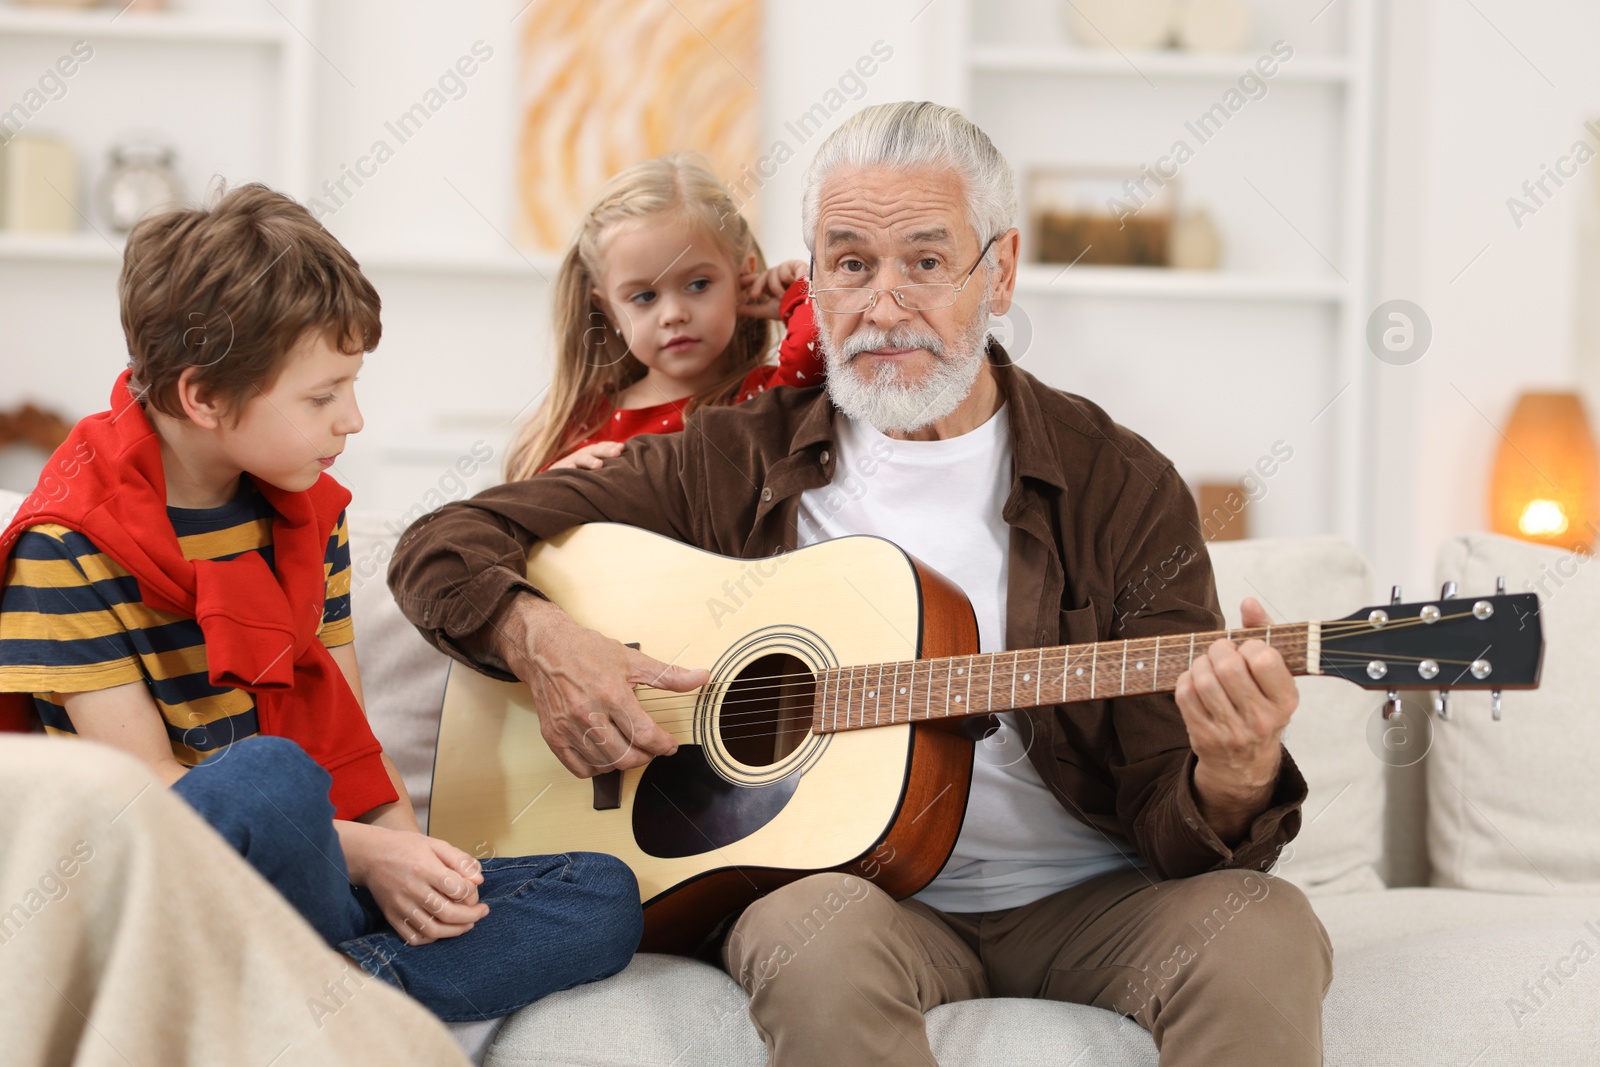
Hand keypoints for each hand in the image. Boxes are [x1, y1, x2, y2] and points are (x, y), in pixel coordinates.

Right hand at [341, 823, 486, 944]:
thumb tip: (479, 879)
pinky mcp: (392, 917)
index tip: (474, 889)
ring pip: (433, 929)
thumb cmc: (406, 847)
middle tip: (482, 912)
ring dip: (456, 931)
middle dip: (471, 916)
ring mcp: (401, 906)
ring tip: (468, 924)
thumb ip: (459, 860)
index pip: (457, 889)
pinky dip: (432, 938)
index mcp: (425, 869)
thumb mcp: (435, 844)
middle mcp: (413, 890)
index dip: (472, 892)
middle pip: (448, 913)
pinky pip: (414, 938)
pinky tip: (443, 929)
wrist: (371, 855)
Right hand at [496, 594, 707, 777]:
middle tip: (651, 748)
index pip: (645, 734)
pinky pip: (580, 769)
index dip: (663, 744)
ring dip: (624, 763)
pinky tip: (606, 755)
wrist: (545, 648)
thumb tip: (701, 676)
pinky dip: (598, 768)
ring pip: (605, 765)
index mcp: (611, 693)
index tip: (669, 744)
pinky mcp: (553, 736)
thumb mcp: (632, 658)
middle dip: (646, 756)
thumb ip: (668, 674)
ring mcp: (568, 727)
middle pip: (626, 756)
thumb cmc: (586, 651)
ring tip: (631, 749)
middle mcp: (588, 713)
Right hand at [548, 440, 624, 470]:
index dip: (611, 446)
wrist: (552, 481)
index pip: (601, 447)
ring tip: (599, 464)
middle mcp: (580, 456)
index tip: (622, 447)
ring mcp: (569, 463)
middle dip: (605, 450)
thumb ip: (604, 462)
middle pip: (594, 450)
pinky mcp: (558, 472)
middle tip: (617, 452)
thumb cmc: (578, 474)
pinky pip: (563, 470)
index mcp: (590, 454)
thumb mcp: (591, 467)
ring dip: (589, 460)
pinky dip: (568, 469)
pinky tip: (573, 469)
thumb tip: (622, 455)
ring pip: (580, 459)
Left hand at [738, 259, 806, 318]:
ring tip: (785, 296)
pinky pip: (784, 270)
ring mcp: (787, 269)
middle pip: (761, 275)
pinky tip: (796, 285)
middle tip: (754, 296)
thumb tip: (733, 311)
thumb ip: (751, 309)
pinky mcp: (797, 265)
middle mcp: (777, 276)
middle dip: (756, 285)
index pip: (754, 279)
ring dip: (776, 287)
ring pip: (771, 272)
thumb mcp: (769, 310)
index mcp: (770, 285)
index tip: (735, 283)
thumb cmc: (792, 310)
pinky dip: (788, 280)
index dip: (744, 279)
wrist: (810, 311)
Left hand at [1174, 597, 1298, 839]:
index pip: (1262, 658)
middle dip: (1218, 649)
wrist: (1245, 763)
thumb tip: (1249, 602)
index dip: (1249, 645)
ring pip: (1203, 679)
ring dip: (1200, 663)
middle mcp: (1262, 720)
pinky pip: (1185, 695)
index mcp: (1286, 701)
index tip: (1248, 650)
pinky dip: (1186, 680)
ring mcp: (1232, 732)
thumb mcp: (1275, 675)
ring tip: (1207, 665)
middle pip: (1227, 666)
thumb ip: (1265, 633)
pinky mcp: (1204, 737)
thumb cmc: (1260, 705)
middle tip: (1220, 651)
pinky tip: (1196, 681)